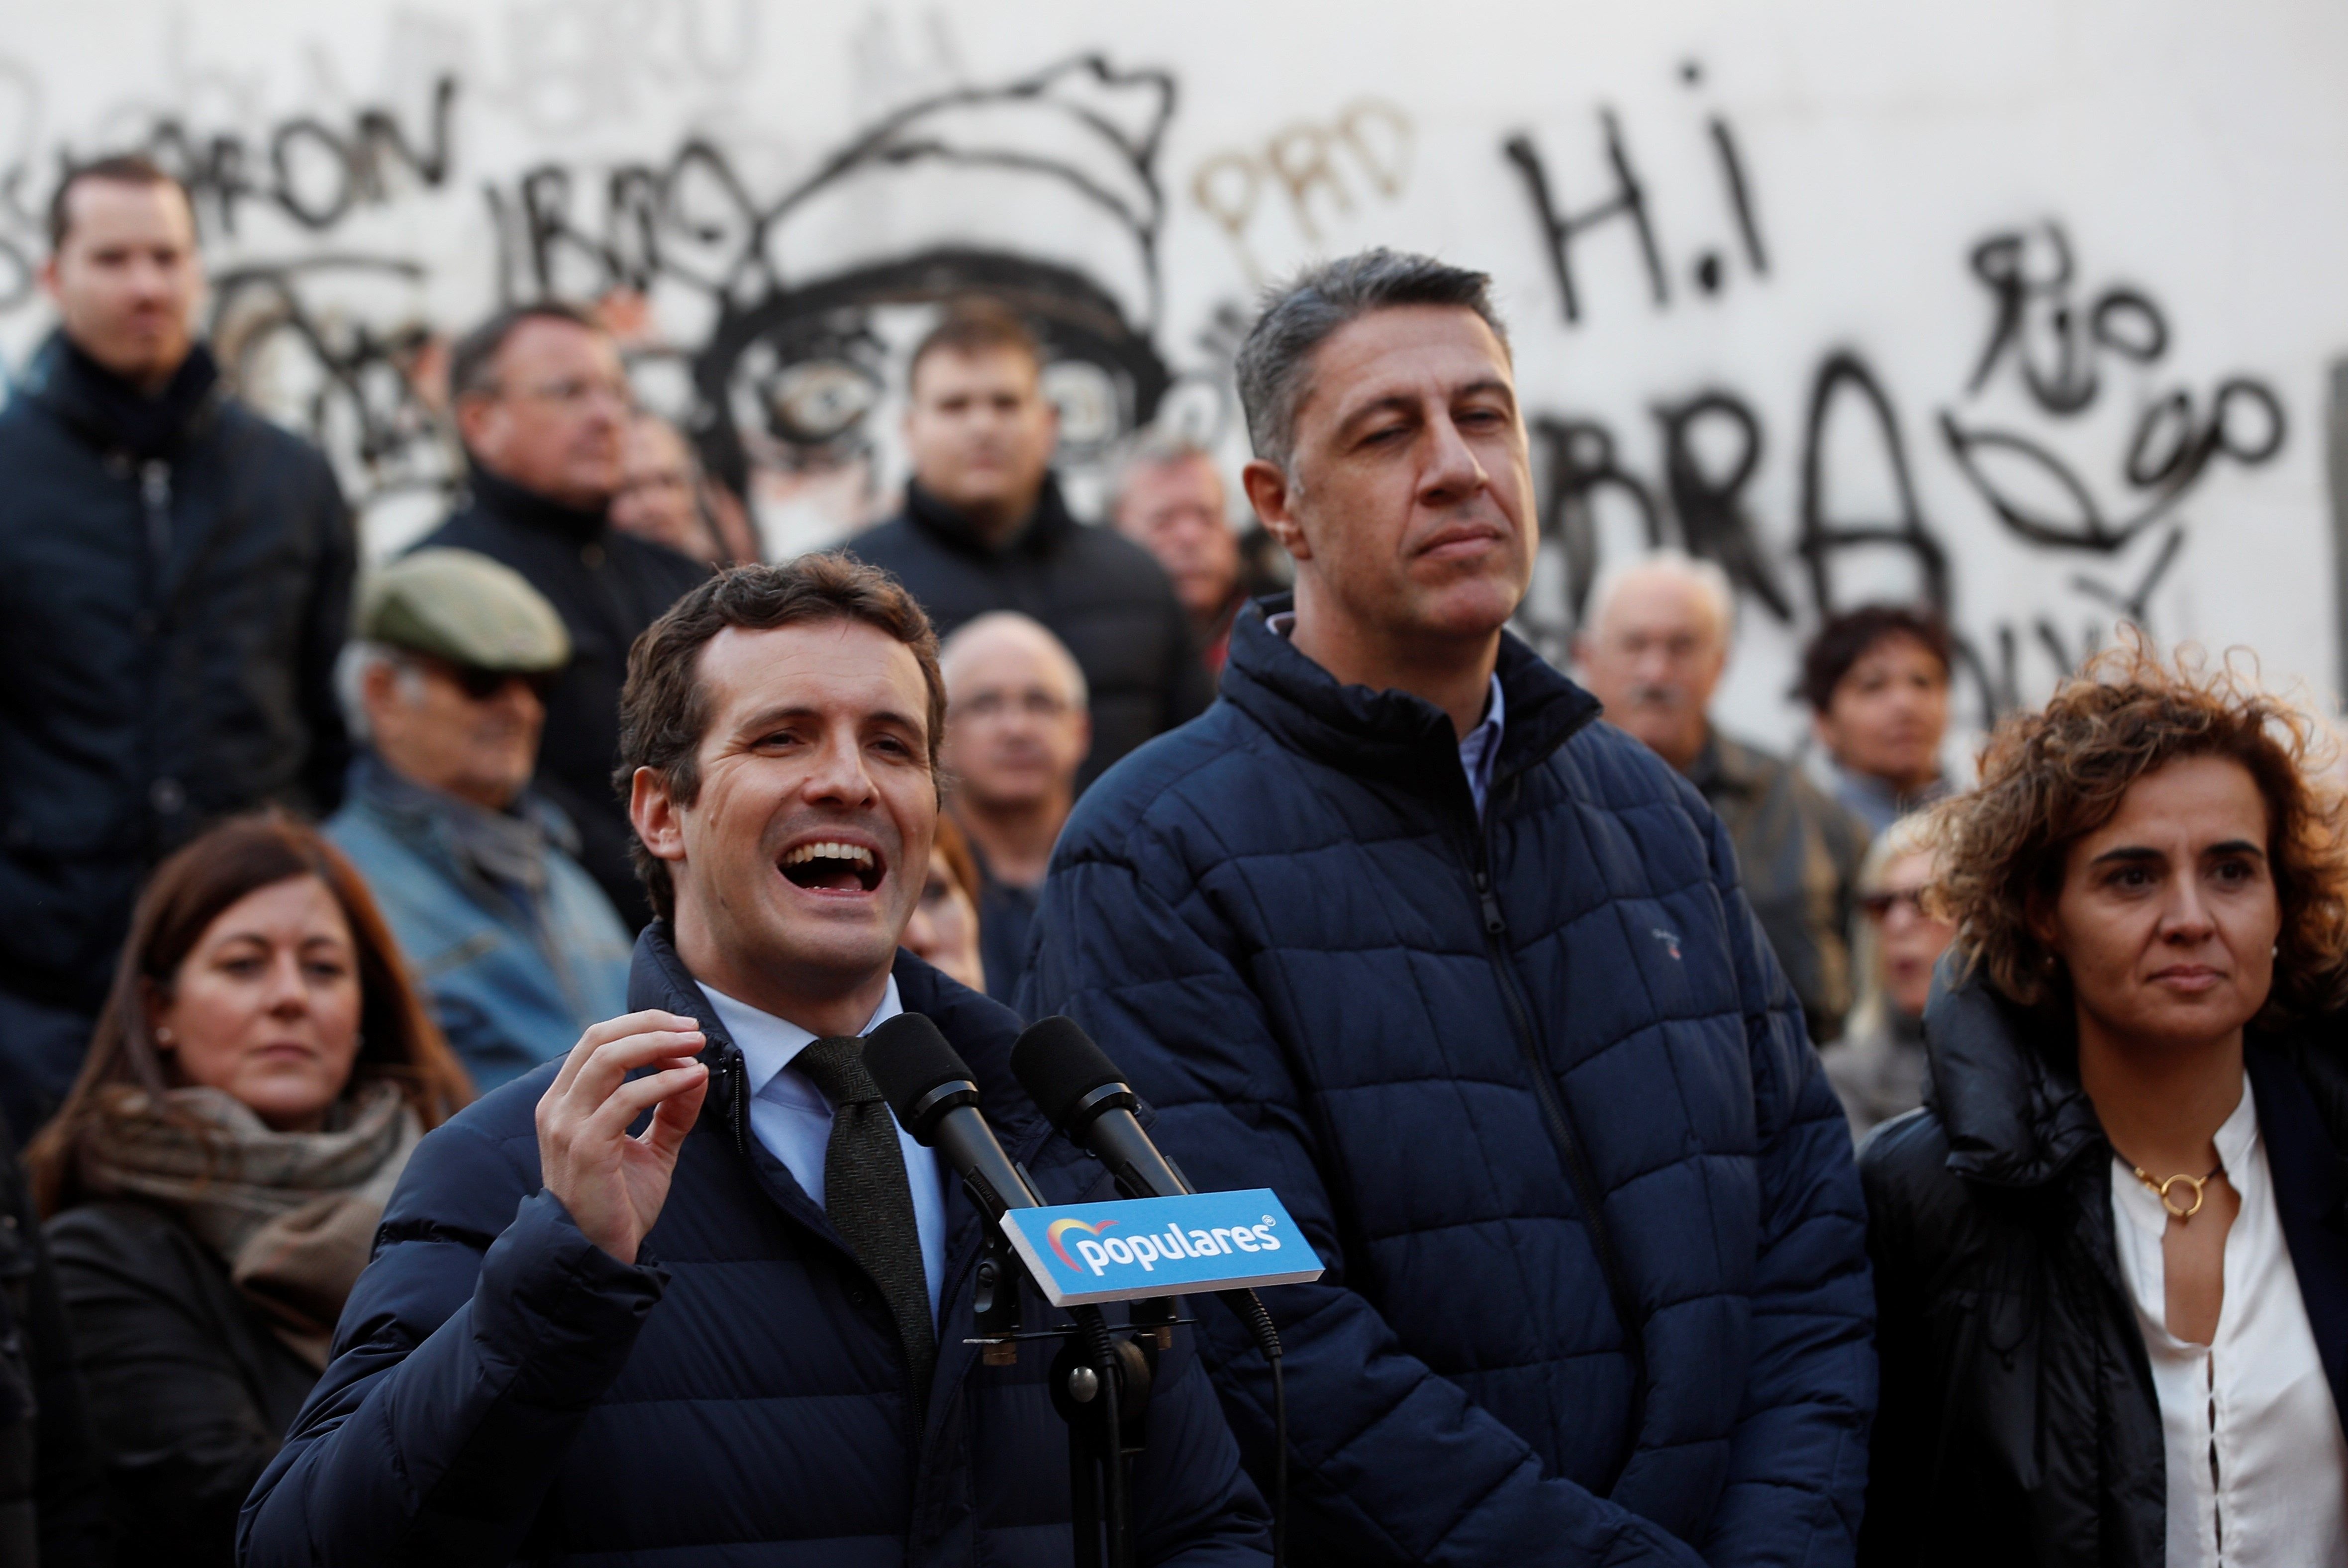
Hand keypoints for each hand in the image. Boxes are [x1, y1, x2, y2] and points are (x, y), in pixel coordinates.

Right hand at [537, 1011, 708, 1263]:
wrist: (599, 1256)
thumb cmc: (619, 1202)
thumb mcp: (653, 1148)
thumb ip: (672, 1111)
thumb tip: (698, 1069)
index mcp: (565, 1101)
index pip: (597, 1040)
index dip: (642, 1025)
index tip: (685, 1030)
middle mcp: (557, 1107)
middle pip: (599, 1038)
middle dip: (651, 1025)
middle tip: (695, 1031)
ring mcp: (566, 1126)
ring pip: (607, 1059)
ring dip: (658, 1045)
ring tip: (696, 1047)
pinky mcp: (585, 1147)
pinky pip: (626, 1099)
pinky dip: (663, 1082)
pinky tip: (693, 1079)